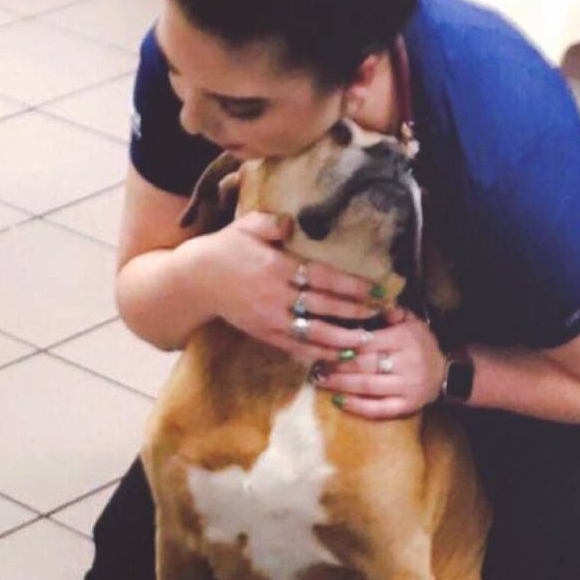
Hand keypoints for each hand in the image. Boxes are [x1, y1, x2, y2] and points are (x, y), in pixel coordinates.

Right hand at [189, 211, 382, 365]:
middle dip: (356, 312)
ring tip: (367, 341)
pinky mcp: (264, 334)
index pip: (322, 277)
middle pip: (324, 306)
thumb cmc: (227, 248)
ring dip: (342, 338)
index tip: (377, 290)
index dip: (351, 285)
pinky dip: (317, 352)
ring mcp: (270, 319)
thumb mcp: (247, 226)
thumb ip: (273, 223)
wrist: (196, 280)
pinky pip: (295, 347)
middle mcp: (276, 295)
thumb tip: (293, 224)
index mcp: (277, 267)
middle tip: (383, 315)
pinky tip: (337, 356)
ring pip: (312, 332)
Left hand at [311, 308, 446, 418]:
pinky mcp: (407, 407)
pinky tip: (338, 401)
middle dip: (336, 364)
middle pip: (364, 363)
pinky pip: (378, 409)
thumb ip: (391, 312)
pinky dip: (357, 406)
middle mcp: (408, 363)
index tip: (321, 341)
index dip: (343, 342)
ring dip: (340, 384)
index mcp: (406, 338)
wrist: (446, 372)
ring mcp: (407, 387)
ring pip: (367, 386)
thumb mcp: (412, 321)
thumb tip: (368, 302)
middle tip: (314, 363)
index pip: (368, 340)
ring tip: (319, 379)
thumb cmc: (421, 343)